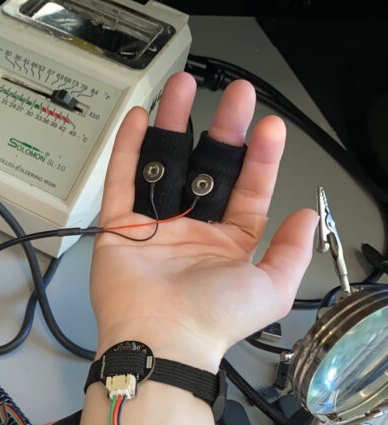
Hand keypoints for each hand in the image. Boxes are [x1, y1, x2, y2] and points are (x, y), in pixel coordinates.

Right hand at [91, 73, 318, 370]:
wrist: (161, 338)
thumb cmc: (213, 319)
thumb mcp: (272, 287)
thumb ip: (292, 250)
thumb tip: (306, 216)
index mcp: (227, 244)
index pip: (246, 189)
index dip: (259, 157)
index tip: (268, 126)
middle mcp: (191, 230)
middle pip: (206, 167)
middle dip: (221, 129)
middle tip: (235, 95)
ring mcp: (153, 226)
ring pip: (164, 163)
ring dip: (173, 125)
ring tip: (184, 87)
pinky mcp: (117, 227)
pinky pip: (122, 180)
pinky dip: (127, 148)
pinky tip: (139, 118)